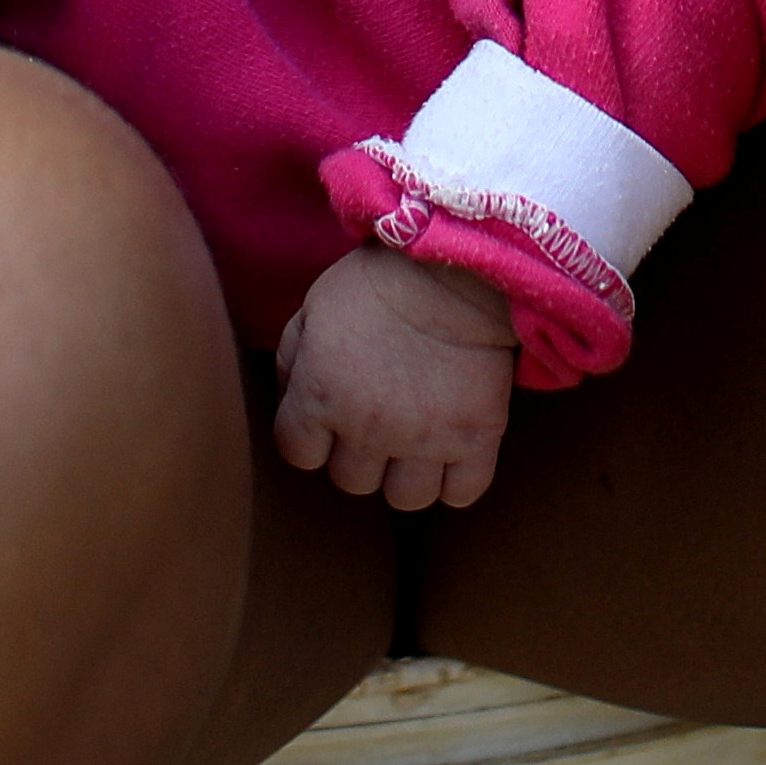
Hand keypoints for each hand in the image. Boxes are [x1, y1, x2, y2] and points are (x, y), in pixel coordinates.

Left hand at [271, 247, 518, 509]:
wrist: (457, 265)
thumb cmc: (379, 281)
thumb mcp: (314, 307)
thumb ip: (291, 360)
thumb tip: (289, 399)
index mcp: (320, 396)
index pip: (298, 454)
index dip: (311, 437)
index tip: (329, 417)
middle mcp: (368, 428)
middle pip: (352, 481)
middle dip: (359, 454)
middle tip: (377, 421)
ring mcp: (425, 439)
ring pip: (404, 498)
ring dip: (405, 474)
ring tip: (415, 441)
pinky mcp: (476, 438)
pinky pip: (460, 494)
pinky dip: (455, 480)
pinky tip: (452, 449)